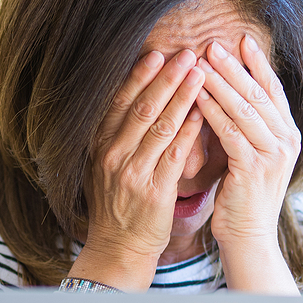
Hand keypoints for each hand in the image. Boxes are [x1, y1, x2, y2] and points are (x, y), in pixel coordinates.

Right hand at [69, 49, 206, 290]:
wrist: (117, 248)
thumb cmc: (117, 204)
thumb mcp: (105, 166)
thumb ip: (117, 134)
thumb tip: (135, 96)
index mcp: (98, 145)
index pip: (119, 102)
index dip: (138, 76)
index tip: (157, 54)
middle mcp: (111, 155)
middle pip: (141, 108)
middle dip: (165, 78)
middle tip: (186, 54)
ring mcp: (131, 173)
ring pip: (159, 126)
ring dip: (182, 97)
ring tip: (201, 75)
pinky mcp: (153, 192)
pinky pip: (174, 154)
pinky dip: (189, 131)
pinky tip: (204, 113)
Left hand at [195, 35, 301, 295]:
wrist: (249, 239)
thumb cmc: (242, 198)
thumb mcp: (250, 156)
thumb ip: (246, 127)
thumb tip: (229, 92)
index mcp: (288, 135)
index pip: (273, 91)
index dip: (257, 64)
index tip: (240, 40)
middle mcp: (287, 141)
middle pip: (259, 94)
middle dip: (235, 66)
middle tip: (213, 42)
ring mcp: (273, 155)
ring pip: (245, 109)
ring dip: (220, 83)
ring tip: (200, 61)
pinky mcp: (254, 168)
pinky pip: (230, 132)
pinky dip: (212, 111)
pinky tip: (196, 96)